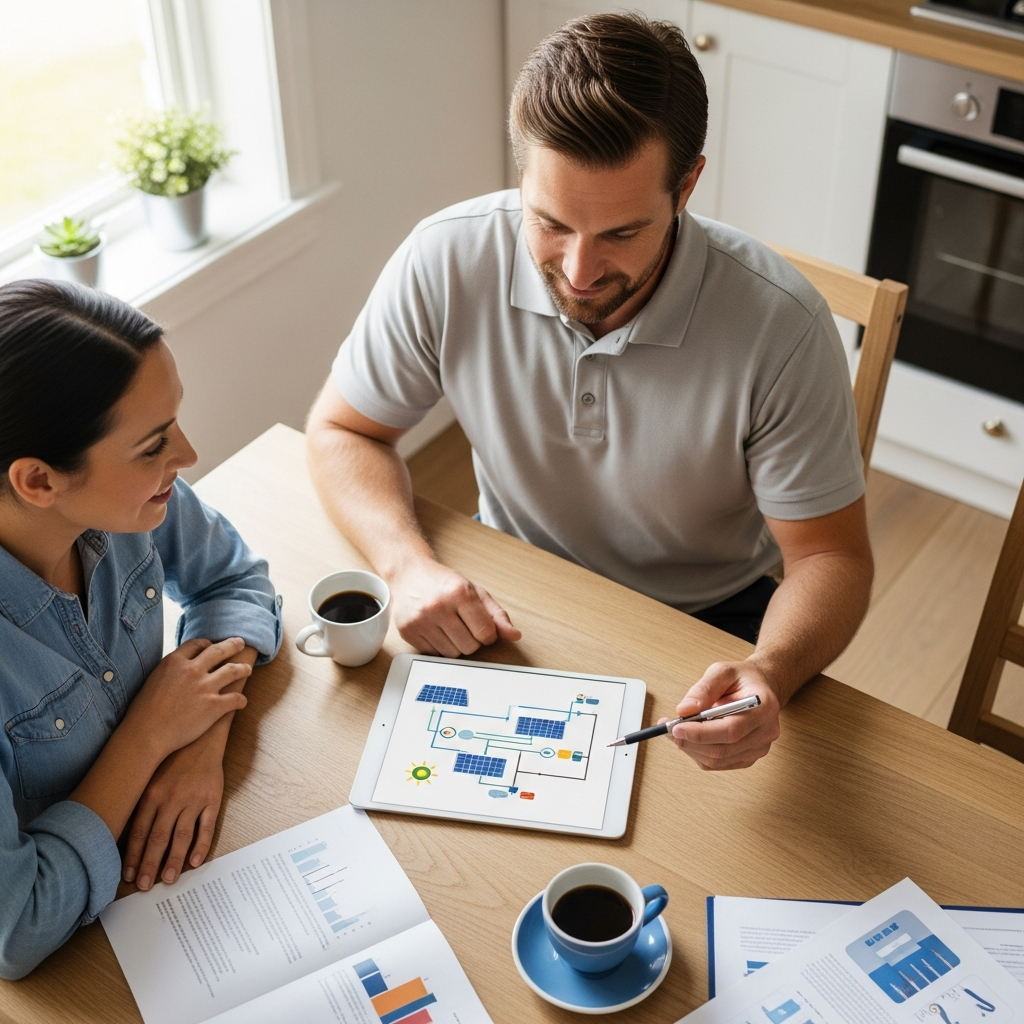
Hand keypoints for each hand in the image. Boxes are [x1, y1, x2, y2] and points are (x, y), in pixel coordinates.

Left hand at [122, 732, 224, 890]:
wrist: (204, 736)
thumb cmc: (173, 757)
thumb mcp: (151, 775)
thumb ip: (141, 801)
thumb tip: (124, 830)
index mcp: (153, 794)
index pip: (140, 832)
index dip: (133, 856)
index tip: (128, 875)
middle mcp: (172, 799)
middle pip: (159, 838)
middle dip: (150, 864)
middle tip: (145, 886)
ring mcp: (194, 800)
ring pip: (181, 836)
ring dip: (174, 860)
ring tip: (169, 880)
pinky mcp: (213, 799)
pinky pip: (207, 827)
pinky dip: (201, 846)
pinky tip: (195, 862)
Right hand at [124, 638, 249, 761]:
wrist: (146, 734)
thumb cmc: (144, 712)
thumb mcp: (153, 679)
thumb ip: (170, 671)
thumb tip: (178, 669)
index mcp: (174, 661)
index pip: (197, 644)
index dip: (207, 644)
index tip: (212, 645)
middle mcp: (192, 670)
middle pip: (219, 651)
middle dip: (232, 645)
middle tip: (240, 643)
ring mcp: (205, 687)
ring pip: (233, 670)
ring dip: (243, 668)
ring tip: (248, 669)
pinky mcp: (214, 706)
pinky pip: (236, 698)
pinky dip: (241, 700)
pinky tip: (242, 702)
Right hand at [391, 557, 520, 656]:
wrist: (410, 575)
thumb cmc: (446, 584)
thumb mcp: (475, 593)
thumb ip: (497, 615)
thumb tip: (515, 636)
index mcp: (459, 593)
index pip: (486, 634)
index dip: (488, 634)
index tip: (481, 625)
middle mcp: (437, 606)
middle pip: (470, 647)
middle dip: (471, 640)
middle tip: (462, 623)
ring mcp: (420, 620)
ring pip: (452, 654)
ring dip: (455, 645)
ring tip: (448, 626)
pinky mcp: (407, 632)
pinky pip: (434, 655)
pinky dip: (438, 647)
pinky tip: (435, 630)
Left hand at [662, 660, 780, 769]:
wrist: (761, 687)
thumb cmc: (742, 678)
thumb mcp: (722, 671)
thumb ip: (704, 689)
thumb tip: (684, 710)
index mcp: (764, 707)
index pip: (731, 730)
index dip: (701, 733)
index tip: (676, 727)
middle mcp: (766, 732)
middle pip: (723, 749)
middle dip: (690, 741)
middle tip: (668, 729)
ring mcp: (759, 748)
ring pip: (718, 759)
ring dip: (691, 748)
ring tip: (676, 731)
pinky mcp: (749, 757)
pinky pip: (719, 763)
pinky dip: (699, 753)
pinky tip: (691, 739)